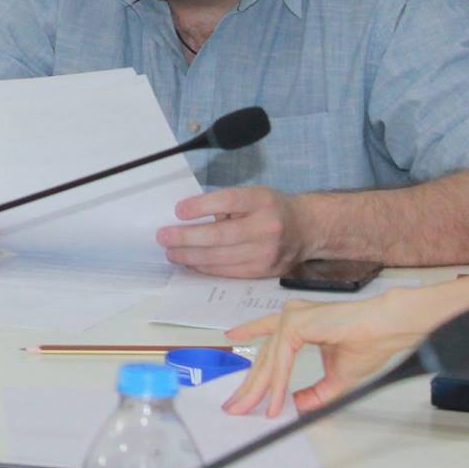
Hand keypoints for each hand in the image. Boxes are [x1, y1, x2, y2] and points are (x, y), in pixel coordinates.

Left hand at [158, 185, 305, 276]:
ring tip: (170, 252)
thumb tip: (186, 217)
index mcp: (262, 201)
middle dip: (186, 238)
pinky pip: (229, 272)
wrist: (306, 229)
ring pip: (221, 258)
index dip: (201, 206)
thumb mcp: (252, 194)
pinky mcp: (264, 272)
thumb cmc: (269, 208)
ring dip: (190, 256)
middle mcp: (267, 227)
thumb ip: (225, 203)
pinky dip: (206, 268)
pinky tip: (190, 262)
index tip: (178, 211)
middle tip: (163, 237)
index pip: (228, 201)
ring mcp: (267, 253)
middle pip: (220, 235)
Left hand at [222, 288, 424, 416]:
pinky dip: (277, 384)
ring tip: (244, 409)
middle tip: (234, 406)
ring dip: (257, 389)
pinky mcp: (295, 324)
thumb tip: (297, 405)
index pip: (269, 348)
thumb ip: (316, 393)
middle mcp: (291, 318)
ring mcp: (291, 318)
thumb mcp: (336, 377)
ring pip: (269, 360)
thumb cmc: (368, 344)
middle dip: (248, 385)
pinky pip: (281, 360)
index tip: (238, 377)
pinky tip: (273, 404)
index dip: (253, 366)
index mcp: (299, 325)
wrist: (387, 329)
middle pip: (264, 358)